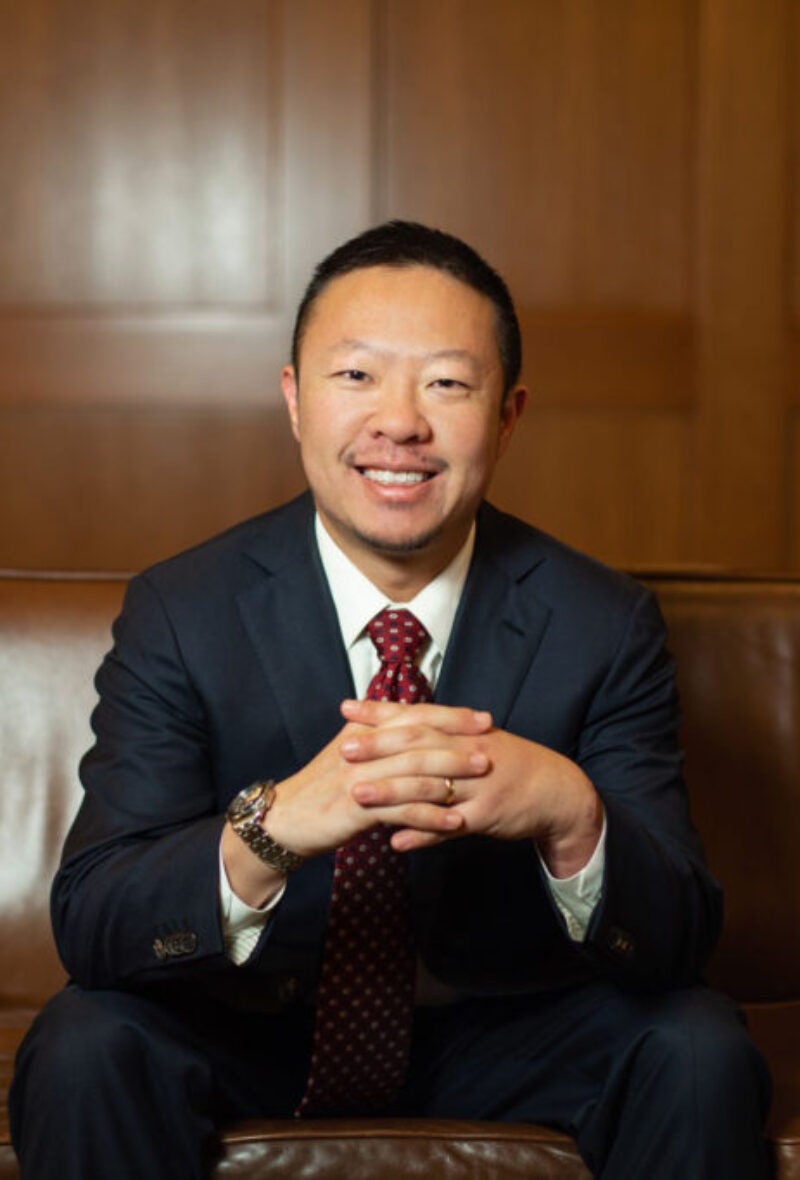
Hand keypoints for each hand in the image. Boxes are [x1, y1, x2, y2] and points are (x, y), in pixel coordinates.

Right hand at [222, 703, 492, 906]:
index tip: (483, 717)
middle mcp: (363, 748)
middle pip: (419, 738)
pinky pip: (403, 810)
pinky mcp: (358, 807)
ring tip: (484, 776)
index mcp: (363, 732)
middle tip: (492, 743)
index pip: (413, 715)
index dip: (450, 715)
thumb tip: (411, 724)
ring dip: (452, 774)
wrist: (284, 820)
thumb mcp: (349, 757)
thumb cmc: (321, 790)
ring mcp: (361, 777)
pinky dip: (432, 816)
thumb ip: (378, 739)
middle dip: (458, 740)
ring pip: (414, 771)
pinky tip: (456, 823)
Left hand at [340, 700, 602, 876]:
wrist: (557, 791)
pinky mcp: (487, 815)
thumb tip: (399, 731)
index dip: (381, 712)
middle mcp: (469, 751)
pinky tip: (395, 842)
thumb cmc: (510, 765)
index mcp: (463, 731)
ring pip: (429, 786)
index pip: (415, 715)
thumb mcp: (477, 742)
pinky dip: (422, 835)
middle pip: (418, 746)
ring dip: (391, 791)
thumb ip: (440, 737)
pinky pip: (449, 826)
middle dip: (378, 747)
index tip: (346, 708)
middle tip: (343, 749)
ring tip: (356, 795)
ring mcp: (478, 783)